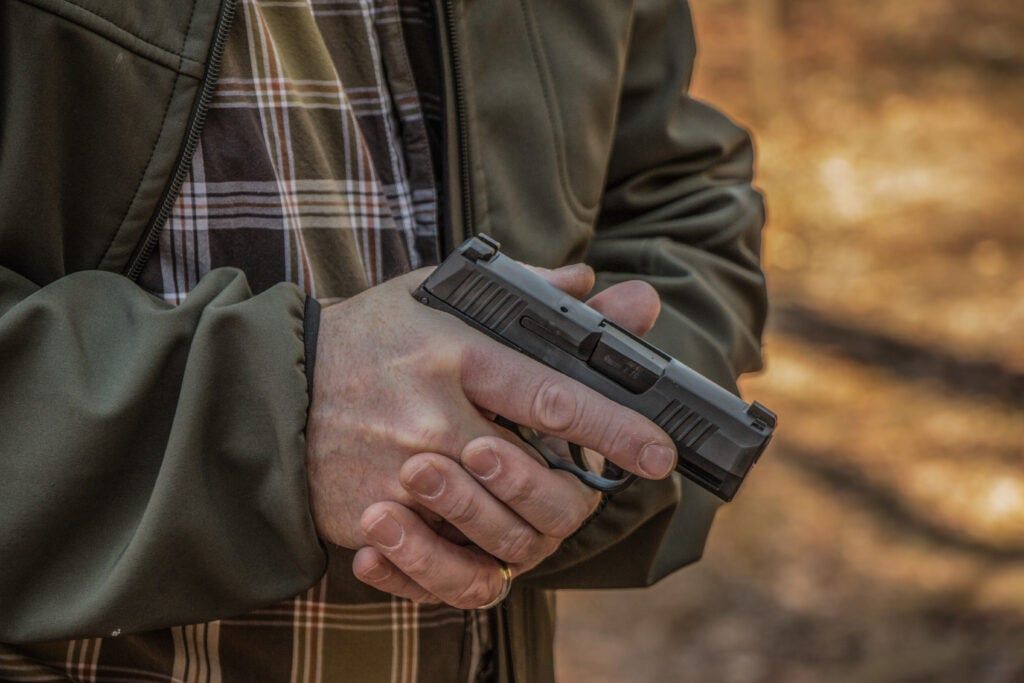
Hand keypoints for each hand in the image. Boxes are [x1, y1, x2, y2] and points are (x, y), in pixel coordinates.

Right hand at [306, 262, 672, 552]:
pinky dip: (475, 571)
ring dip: (531, 532)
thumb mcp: (440, 295)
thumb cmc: (370, 334)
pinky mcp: (373, 514)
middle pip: (538, 483)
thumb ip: (524, 291)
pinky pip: (445, 567)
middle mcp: (433, 416)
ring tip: (532, 514)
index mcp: (458, 355)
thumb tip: (592, 283)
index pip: (556, 396)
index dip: (617, 429)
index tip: (660, 454)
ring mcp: (401, 471)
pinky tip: (488, 555)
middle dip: (576, 499)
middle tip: (587, 494)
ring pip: (500, 533)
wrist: (272, 385)